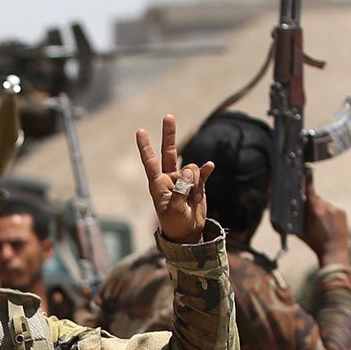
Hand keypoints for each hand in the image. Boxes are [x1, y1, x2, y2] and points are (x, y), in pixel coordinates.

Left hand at [136, 114, 212, 242]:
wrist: (188, 233)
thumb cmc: (175, 224)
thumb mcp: (175, 209)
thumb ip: (182, 190)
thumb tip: (189, 170)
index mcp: (158, 184)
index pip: (150, 162)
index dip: (145, 147)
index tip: (140, 131)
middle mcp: (170, 178)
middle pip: (169, 152)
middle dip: (169, 134)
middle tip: (168, 116)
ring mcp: (184, 180)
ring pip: (191, 168)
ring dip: (195, 179)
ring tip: (194, 196)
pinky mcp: (197, 184)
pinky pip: (202, 173)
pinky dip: (205, 171)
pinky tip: (210, 166)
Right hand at [300, 172, 349, 262]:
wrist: (334, 251)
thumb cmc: (314, 242)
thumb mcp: (300, 231)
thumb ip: (294, 219)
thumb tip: (284, 211)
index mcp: (315, 210)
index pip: (310, 191)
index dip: (307, 181)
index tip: (307, 172)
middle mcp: (326, 207)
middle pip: (316, 199)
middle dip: (312, 205)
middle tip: (311, 217)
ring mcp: (335, 209)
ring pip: (324, 205)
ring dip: (321, 211)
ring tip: (321, 224)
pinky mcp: (342, 212)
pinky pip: (333, 209)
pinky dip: (330, 214)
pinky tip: (328, 224)